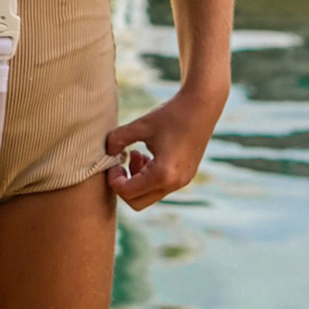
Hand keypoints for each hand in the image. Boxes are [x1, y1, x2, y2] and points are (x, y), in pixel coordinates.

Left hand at [105, 85, 226, 211]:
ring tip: (135, 154)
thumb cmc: (171, 114)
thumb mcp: (140, 125)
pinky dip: (148, 176)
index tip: (112, 160)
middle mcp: (175, 184)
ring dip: (136, 179)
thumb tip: (107, 152)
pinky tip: (147, 154)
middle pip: (138, 202)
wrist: (202, 106)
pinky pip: (160, 186)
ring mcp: (182, 182)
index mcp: (163, 174)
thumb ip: (118, 139)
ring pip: (149, 195)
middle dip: (123, 184)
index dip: (114, 180)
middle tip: (120, 162)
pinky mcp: (185, 175)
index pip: (128, 193)